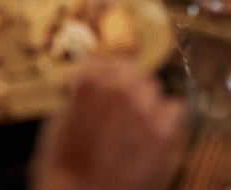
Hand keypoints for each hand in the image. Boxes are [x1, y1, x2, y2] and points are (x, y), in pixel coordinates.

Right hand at [30, 58, 183, 189]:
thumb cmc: (61, 169)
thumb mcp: (55, 123)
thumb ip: (74, 96)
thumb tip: (78, 84)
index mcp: (91, 82)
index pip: (98, 61)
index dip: (92, 74)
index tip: (90, 84)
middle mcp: (122, 89)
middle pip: (129, 69)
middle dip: (119, 82)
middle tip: (112, 102)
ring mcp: (146, 110)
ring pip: (152, 86)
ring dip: (141, 97)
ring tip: (130, 119)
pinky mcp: (164, 133)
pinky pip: (175, 108)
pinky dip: (164, 114)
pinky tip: (151, 128)